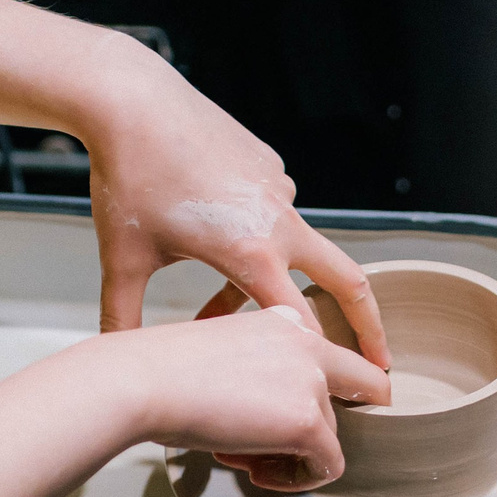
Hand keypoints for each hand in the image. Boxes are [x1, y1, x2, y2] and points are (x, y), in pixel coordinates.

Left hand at [83, 58, 388, 365]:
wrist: (134, 102)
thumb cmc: (130, 181)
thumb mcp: (124, 260)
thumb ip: (124, 318)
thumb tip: (114, 359)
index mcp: (252, 254)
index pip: (303, 325)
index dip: (319, 362)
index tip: (339, 394)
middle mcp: (279, 222)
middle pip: (347, 281)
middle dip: (369, 326)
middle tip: (383, 363)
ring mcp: (280, 190)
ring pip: (295, 247)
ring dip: (276, 278)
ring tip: (220, 297)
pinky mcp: (271, 165)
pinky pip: (275, 211)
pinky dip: (255, 234)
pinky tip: (206, 225)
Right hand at [84, 305, 390, 490]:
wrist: (141, 381)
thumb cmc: (160, 369)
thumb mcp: (218, 350)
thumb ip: (257, 367)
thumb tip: (268, 413)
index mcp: (285, 319)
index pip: (329, 356)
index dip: (312, 392)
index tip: (277, 416)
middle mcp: (308, 343)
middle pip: (345, 395)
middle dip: (307, 425)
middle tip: (262, 441)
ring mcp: (313, 381)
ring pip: (330, 435)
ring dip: (289, 453)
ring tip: (237, 453)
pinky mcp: (308, 421)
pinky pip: (328, 466)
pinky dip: (298, 479)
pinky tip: (256, 471)